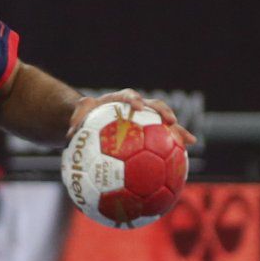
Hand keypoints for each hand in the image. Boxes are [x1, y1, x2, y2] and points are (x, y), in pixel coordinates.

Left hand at [69, 89, 198, 148]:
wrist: (93, 122)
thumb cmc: (84, 118)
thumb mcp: (78, 117)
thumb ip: (76, 121)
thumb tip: (70, 133)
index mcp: (119, 101)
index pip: (128, 96)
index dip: (134, 100)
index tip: (137, 106)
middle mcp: (136, 108)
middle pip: (153, 105)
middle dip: (163, 111)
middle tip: (170, 121)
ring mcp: (145, 121)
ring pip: (164, 123)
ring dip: (178, 131)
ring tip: (190, 141)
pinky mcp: (150, 134)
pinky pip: (163, 141)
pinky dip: (173, 150)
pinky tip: (183, 164)